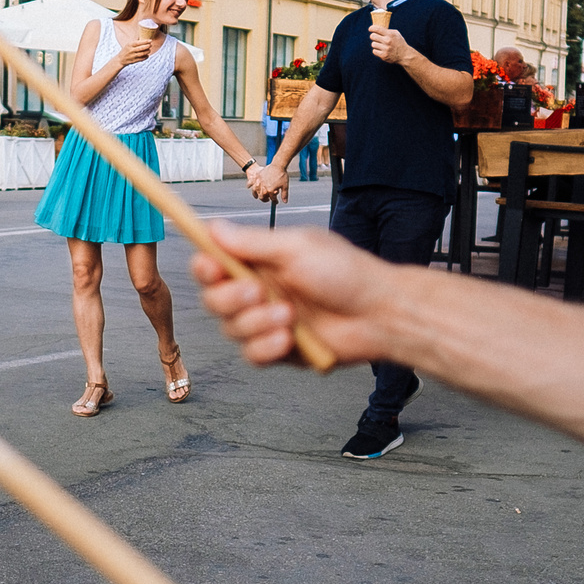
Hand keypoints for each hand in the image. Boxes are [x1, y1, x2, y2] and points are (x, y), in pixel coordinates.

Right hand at [115, 32, 163, 66]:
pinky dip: (146, 57)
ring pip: (142, 54)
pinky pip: (141, 59)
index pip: (138, 42)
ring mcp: (132, 56)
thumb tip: (143, 36)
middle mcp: (131, 50)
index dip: (145, 41)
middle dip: (147, 46)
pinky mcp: (134, 61)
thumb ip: (135, 42)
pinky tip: (147, 55)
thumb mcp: (128, 44)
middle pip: (141, 48)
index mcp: (129, 45)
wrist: (120, 59)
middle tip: (150, 45)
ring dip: (147, 51)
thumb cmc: (126, 50)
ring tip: (149, 50)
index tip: (150, 40)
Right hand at [190, 220, 399, 366]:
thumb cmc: (346, 273)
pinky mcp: (278, 350)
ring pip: (230, 329)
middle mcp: (258, 291)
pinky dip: (265, 347)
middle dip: (230, 298)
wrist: (378, 313)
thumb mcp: (297, 248)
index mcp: (260, 261)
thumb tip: (213, 228)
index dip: (205, 266)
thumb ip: (252, 243)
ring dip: (255, 323)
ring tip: (289, 315)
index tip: (212, 267)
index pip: (213, 263)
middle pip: (213, 299)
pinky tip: (288, 339)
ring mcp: (267, 321)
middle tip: (258, 293)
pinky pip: (251, 355)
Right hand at [247, 161, 290, 204]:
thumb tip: (285, 202)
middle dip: (265, 199)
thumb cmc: (282, 175)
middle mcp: (264, 187)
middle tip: (267, 199)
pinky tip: (249, 187)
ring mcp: (259, 182)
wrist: (278, 164)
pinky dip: (249, 185)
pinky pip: (251, 182)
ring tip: (257, 196)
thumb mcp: (285, 186)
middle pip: (262, 197)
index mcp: (271, 191)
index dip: (275, 201)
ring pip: (255, 191)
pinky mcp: (257, 177)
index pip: (272, 199)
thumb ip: (284, 195)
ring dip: (256, 195)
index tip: (276, 201)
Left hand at [369, 25, 410, 64]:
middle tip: (376, 37)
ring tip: (380, 45)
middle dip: (373, 36)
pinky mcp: (383, 55)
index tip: (370, 29)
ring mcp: (385, 49)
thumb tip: (377, 28)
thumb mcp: (396, 34)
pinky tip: (381, 50)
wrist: (404, 55)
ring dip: (375, 44)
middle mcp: (387, 41)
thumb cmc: (399, 43)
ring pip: (373, 44)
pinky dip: (377, 51)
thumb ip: (387, 30)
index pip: (377, 29)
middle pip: (372, 36)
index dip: (372, 28)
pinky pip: (374, 51)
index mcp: (390, 34)